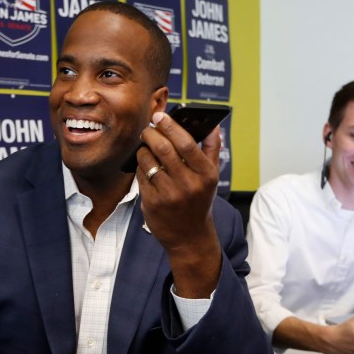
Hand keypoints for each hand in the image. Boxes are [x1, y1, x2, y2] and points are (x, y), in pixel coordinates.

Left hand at [135, 111, 221, 297]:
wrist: (189, 237)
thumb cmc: (199, 202)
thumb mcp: (211, 177)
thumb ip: (212, 149)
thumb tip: (213, 125)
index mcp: (205, 175)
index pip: (186, 143)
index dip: (170, 126)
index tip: (160, 116)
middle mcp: (188, 185)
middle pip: (163, 149)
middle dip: (151, 133)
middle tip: (148, 128)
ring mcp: (168, 195)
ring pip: (148, 160)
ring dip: (143, 149)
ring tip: (146, 147)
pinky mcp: (152, 203)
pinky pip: (140, 175)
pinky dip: (140, 166)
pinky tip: (145, 166)